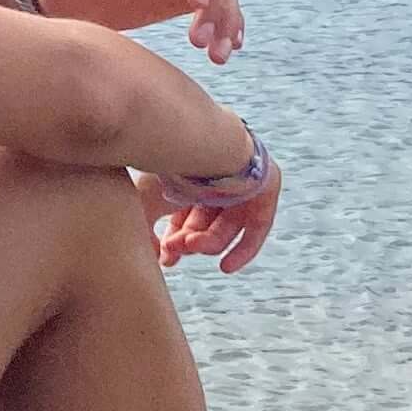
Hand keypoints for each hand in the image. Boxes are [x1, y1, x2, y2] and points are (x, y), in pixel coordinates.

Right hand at [134, 150, 283, 276]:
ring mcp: (244, 183)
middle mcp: (218, 179)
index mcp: (194, 177)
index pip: (187, 215)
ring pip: (227, 228)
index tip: (167, 260)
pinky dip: (244, 250)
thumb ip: (145, 230)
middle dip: (191, 242)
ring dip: (207, 244)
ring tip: (190, 245)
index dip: (177, 240)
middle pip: (206, 224)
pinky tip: (226, 267)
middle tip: (174, 248)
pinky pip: (258, 228)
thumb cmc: (172, 168)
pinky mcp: (266, 188)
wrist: (202, 143)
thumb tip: (152, 256)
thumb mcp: (149, 200)